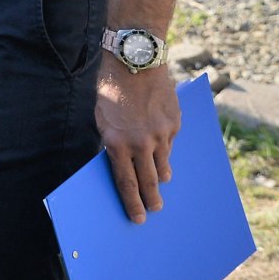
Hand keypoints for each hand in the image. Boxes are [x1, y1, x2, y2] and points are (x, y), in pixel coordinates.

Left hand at [97, 62, 180, 221]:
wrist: (134, 60)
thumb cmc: (111, 88)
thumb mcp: (102, 118)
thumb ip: (113, 142)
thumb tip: (123, 163)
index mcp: (117, 143)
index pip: (126, 183)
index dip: (132, 204)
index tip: (139, 219)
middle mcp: (141, 143)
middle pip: (149, 181)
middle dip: (152, 199)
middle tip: (156, 210)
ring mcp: (162, 134)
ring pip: (164, 164)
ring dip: (161, 174)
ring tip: (161, 183)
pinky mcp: (175, 123)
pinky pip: (171, 143)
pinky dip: (165, 146)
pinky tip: (162, 143)